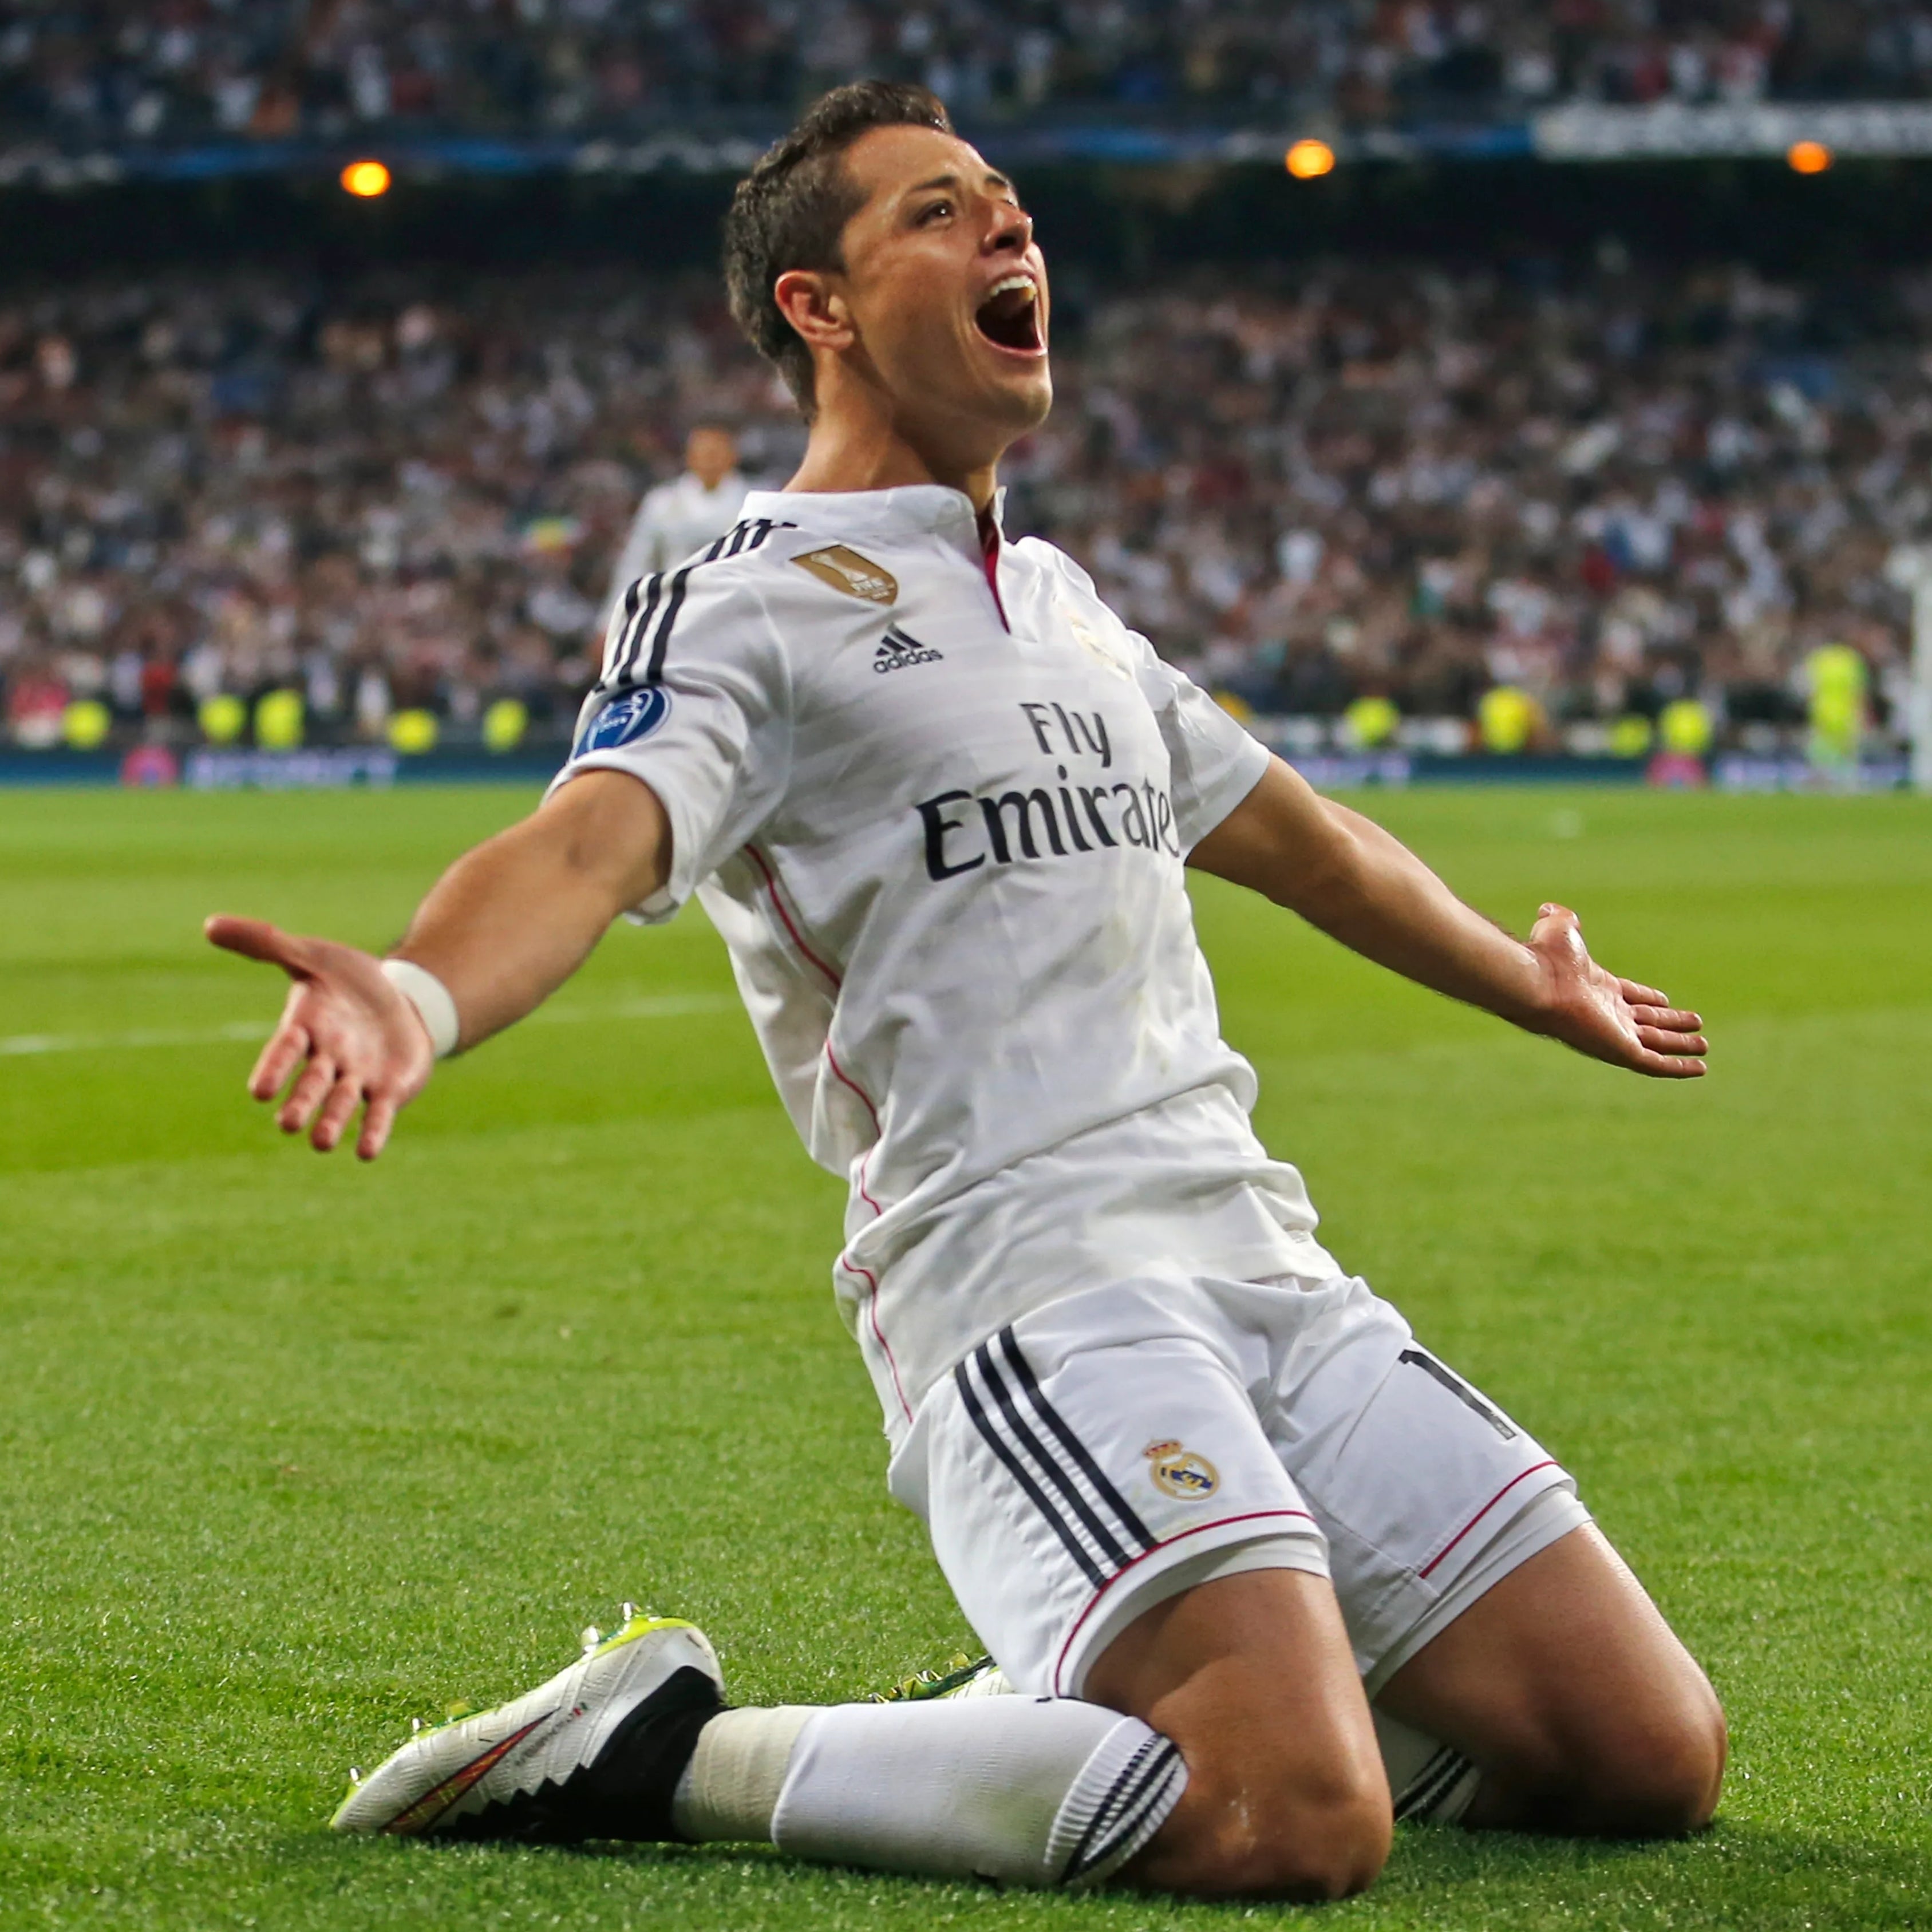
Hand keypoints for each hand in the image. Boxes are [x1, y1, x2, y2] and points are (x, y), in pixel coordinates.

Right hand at [204, 916, 436, 1157]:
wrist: (401, 996)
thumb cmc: (347, 978)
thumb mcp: (310, 954)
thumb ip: (265, 943)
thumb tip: (209, 925)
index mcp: (305, 1027)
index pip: (285, 1049)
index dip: (274, 1068)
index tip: (260, 1091)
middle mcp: (327, 1058)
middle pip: (312, 1083)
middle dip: (301, 1102)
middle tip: (288, 1124)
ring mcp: (357, 1076)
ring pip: (342, 1103)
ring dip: (332, 1122)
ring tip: (323, 1143)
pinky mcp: (388, 1089)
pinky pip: (378, 1115)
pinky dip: (373, 1132)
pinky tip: (367, 1152)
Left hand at [1524, 905, 1706, 1079]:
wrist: (1539, 982)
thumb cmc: (1548, 957)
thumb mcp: (1561, 929)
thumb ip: (1563, 919)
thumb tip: (1550, 909)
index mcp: (1597, 988)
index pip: (1629, 996)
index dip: (1648, 998)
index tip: (1666, 1000)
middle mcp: (1606, 1013)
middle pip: (1646, 1021)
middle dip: (1671, 1023)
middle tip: (1696, 1023)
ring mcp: (1614, 1034)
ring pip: (1655, 1043)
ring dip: (1680, 1045)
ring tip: (1704, 1045)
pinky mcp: (1621, 1051)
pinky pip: (1656, 1064)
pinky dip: (1678, 1067)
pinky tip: (1700, 1068)